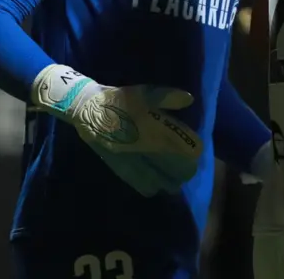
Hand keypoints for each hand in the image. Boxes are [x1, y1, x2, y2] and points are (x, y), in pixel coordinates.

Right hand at [32, 64, 202, 196]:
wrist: (87, 107)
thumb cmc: (118, 99)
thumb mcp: (143, 93)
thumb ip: (166, 97)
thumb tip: (189, 99)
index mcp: (150, 130)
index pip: (174, 147)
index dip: (186, 154)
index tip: (196, 157)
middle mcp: (140, 147)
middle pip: (164, 165)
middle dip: (177, 172)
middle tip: (187, 175)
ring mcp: (126, 157)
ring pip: (148, 176)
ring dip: (162, 182)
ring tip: (173, 187)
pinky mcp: (115, 163)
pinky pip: (132, 178)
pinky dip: (143, 185)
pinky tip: (151, 191)